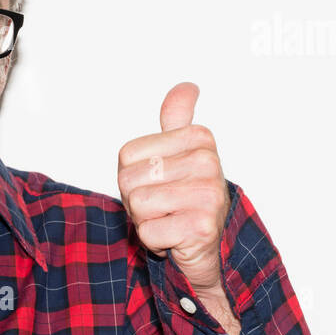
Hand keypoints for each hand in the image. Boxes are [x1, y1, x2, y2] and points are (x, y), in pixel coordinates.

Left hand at [116, 82, 231, 294]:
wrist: (208, 247)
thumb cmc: (186, 199)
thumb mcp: (179, 152)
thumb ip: (176, 118)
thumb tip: (187, 87)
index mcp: (198, 138)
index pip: (127, 155)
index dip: (133, 175)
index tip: (160, 183)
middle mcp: (208, 162)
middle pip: (129, 180)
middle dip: (137, 201)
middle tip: (164, 206)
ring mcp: (208, 194)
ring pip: (138, 205)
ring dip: (146, 221)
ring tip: (170, 220)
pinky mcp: (201, 227)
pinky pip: (148, 232)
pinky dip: (155, 242)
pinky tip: (176, 238)